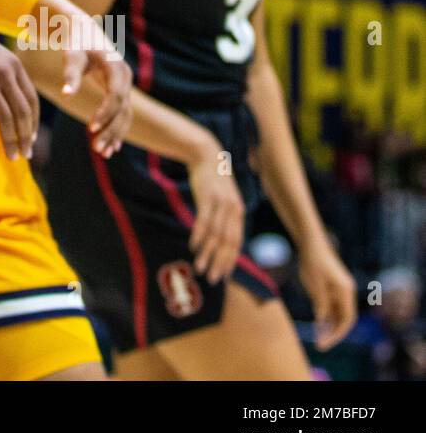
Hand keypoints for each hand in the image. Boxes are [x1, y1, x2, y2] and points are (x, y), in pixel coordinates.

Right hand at [0, 17, 38, 158]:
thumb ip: (6, 76)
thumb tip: (13, 104)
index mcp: (14, 65)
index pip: (32, 100)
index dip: (34, 122)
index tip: (32, 136)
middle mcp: (5, 73)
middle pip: (22, 112)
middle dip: (26, 136)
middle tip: (25, 153)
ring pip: (6, 119)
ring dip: (10, 141)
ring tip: (11, 156)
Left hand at [59, 39, 131, 158]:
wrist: (85, 31)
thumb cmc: (76, 42)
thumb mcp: (72, 55)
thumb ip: (70, 74)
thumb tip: (66, 94)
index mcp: (116, 67)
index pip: (115, 96)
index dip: (105, 113)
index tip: (90, 128)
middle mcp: (125, 77)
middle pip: (122, 109)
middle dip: (111, 129)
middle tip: (97, 149)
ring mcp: (125, 84)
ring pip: (124, 114)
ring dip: (115, 134)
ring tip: (104, 153)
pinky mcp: (120, 90)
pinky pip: (122, 113)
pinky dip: (117, 129)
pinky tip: (111, 146)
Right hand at [185, 145, 244, 282]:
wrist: (206, 154)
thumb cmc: (213, 178)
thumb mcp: (223, 197)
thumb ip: (224, 215)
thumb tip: (219, 235)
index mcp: (238, 212)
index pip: (237, 242)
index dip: (230, 260)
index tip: (223, 275)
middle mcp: (233, 210)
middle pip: (227, 242)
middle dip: (220, 263)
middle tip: (212, 278)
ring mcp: (221, 203)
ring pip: (215, 235)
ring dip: (207, 254)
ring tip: (200, 267)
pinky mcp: (208, 197)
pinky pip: (204, 221)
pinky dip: (199, 236)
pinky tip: (194, 246)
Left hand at [298, 237, 357, 350]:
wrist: (311, 241)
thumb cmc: (312, 260)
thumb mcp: (314, 283)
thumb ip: (320, 303)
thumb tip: (322, 321)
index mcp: (346, 291)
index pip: (347, 319)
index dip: (337, 333)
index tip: (325, 343)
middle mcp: (347, 292)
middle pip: (344, 318)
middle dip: (333, 333)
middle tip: (320, 344)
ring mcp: (341, 289)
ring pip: (338, 313)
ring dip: (330, 326)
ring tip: (318, 338)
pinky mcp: (333, 286)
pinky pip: (333, 305)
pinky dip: (327, 315)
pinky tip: (318, 323)